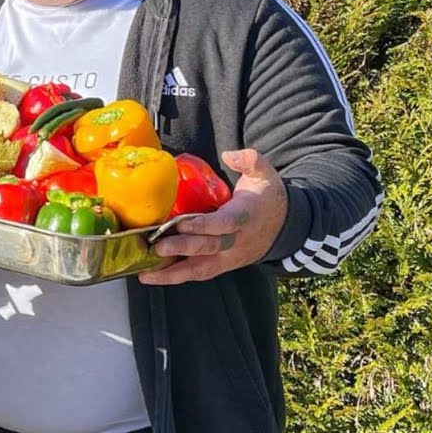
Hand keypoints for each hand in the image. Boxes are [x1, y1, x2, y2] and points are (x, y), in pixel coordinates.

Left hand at [139, 149, 286, 285]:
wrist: (285, 227)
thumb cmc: (267, 198)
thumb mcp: (265, 174)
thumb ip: (250, 160)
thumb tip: (229, 154)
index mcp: (245, 216)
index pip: (224, 224)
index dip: (203, 225)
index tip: (181, 223)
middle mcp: (236, 241)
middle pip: (208, 248)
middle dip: (182, 249)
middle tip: (157, 247)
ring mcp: (229, 257)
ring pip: (201, 269)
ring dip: (173, 273)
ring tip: (146, 274)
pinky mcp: (222, 265)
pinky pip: (198, 274)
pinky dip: (176, 278)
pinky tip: (153, 277)